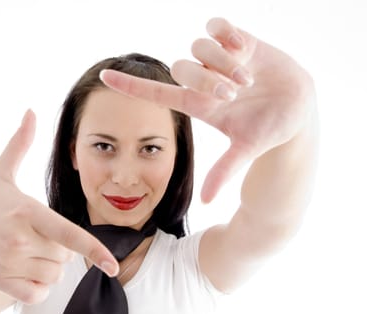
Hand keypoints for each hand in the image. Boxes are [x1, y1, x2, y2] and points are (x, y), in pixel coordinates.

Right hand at [0, 110, 117, 304]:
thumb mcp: (0, 171)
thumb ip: (20, 143)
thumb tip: (30, 111)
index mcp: (27, 210)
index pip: (67, 233)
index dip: (93, 250)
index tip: (113, 266)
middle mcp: (20, 238)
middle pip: (66, 257)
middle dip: (60, 249)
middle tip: (37, 236)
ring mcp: (8, 262)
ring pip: (54, 276)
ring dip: (49, 268)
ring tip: (28, 252)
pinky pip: (36, 295)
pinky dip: (37, 288)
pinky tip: (23, 271)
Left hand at [100, 17, 315, 202]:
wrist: (298, 108)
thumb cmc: (268, 130)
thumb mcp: (246, 148)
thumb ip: (225, 169)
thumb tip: (208, 201)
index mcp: (198, 104)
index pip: (155, 92)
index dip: (129, 85)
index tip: (102, 78)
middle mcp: (203, 80)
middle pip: (182, 67)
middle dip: (206, 79)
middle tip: (233, 93)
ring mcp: (219, 58)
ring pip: (200, 46)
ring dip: (223, 61)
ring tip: (248, 78)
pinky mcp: (238, 40)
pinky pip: (216, 25)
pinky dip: (226, 32)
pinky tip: (243, 46)